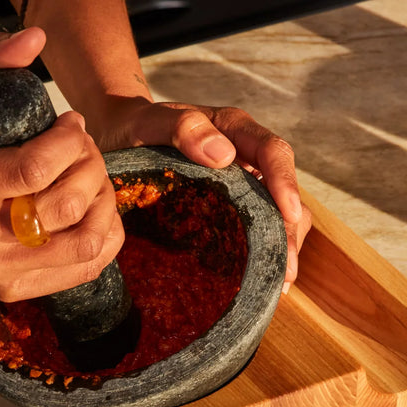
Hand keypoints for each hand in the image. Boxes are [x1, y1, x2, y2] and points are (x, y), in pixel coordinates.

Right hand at [0, 29, 122, 300]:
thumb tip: (35, 36)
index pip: (31, 169)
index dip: (69, 141)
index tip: (71, 123)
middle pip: (64, 204)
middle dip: (91, 165)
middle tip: (85, 148)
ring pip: (85, 240)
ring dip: (103, 200)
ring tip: (92, 177)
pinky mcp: (17, 289)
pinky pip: (88, 266)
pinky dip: (106, 232)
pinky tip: (94, 208)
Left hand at [91, 94, 310, 291]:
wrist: (117, 136)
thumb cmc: (133, 126)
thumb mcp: (149, 122)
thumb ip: (182, 128)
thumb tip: (224, 156)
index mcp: (234, 130)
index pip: (272, 152)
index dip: (286, 183)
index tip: (290, 214)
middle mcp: (245, 157)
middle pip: (282, 191)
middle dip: (289, 229)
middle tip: (286, 269)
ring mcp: (240, 184)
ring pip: (276, 213)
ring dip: (281, 246)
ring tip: (279, 284)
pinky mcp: (229, 207)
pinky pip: (254, 228)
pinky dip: (260, 252)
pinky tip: (259, 281)